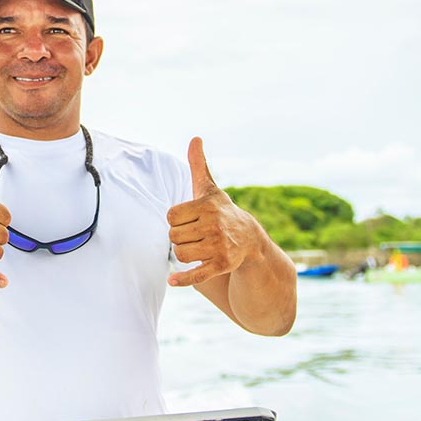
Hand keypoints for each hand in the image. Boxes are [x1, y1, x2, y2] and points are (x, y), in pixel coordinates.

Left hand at [167, 137, 259, 287]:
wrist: (249, 239)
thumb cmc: (222, 211)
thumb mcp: (210, 189)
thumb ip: (199, 165)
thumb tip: (195, 138)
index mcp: (207, 207)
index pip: (171, 217)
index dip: (176, 220)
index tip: (189, 219)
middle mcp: (213, 226)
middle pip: (173, 236)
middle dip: (180, 237)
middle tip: (194, 235)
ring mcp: (218, 246)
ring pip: (180, 254)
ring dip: (183, 253)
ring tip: (196, 247)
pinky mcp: (221, 265)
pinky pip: (196, 274)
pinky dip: (183, 280)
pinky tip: (172, 282)